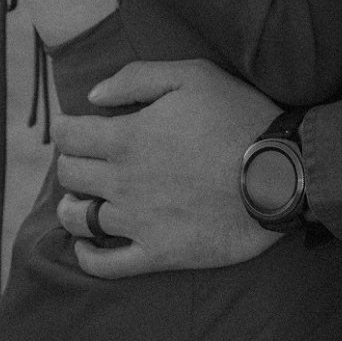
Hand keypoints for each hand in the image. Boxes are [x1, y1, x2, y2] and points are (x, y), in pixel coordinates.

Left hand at [52, 59, 281, 277]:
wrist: (276, 174)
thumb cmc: (237, 117)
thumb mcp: (192, 76)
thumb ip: (136, 79)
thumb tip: (92, 97)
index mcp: (127, 137)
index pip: (69, 135)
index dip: (65, 128)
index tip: (74, 126)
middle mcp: (123, 181)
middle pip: (70, 174)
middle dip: (71, 161)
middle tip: (86, 157)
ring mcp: (138, 221)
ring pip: (79, 219)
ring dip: (72, 206)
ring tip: (80, 199)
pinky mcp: (157, 253)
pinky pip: (105, 265)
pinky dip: (87, 256)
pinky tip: (88, 246)